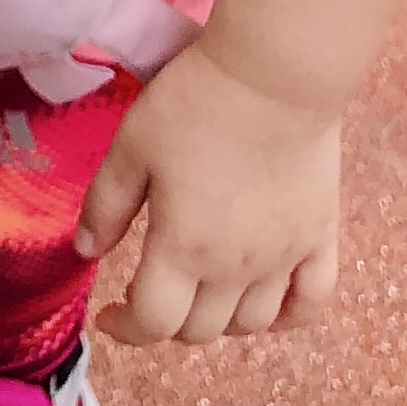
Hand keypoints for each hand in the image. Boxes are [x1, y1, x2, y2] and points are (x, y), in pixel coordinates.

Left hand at [72, 40, 340, 346]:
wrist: (275, 76)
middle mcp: (236, 268)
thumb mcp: (131, 148)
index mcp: (183, 249)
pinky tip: (270, 304)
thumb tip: (85, 253)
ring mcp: (285, 258)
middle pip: (201, 330)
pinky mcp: (321, 238)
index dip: (125, 328)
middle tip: (151, 290)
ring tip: (200, 292)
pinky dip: (289, 317)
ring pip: (252, 323)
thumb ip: (105, 206)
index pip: (153, 322)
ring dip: (219, 321)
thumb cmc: (194, 105)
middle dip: (167, 321)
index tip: (109, 314)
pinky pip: (312, 303)